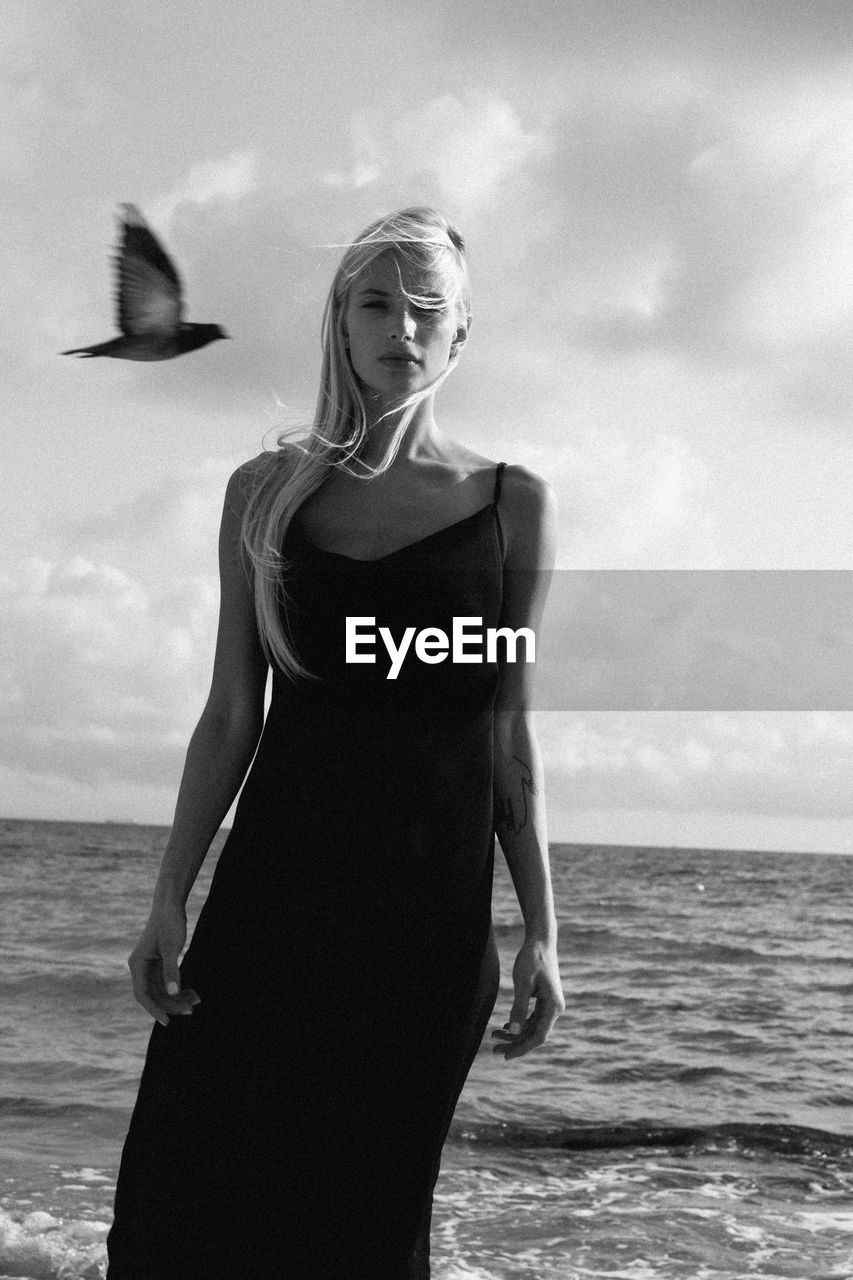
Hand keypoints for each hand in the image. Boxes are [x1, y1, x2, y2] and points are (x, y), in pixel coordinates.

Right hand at [128, 901, 200, 1027]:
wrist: (170, 904)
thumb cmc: (169, 922)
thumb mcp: (172, 947)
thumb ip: (171, 971)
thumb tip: (173, 993)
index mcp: (137, 964)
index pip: (143, 994)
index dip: (154, 1010)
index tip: (167, 1021)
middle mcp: (140, 967)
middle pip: (153, 995)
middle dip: (171, 1003)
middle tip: (191, 1010)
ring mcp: (149, 966)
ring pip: (161, 990)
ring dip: (176, 997)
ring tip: (196, 1001)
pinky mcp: (158, 964)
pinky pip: (166, 983)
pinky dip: (178, 988)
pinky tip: (192, 992)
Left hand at [491, 938, 564, 1060]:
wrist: (541, 941)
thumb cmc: (532, 959)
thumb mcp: (523, 984)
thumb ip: (519, 1008)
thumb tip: (515, 1032)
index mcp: (553, 1007)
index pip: (538, 1036)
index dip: (522, 1048)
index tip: (506, 1055)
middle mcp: (555, 1009)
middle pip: (535, 1034)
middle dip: (515, 1042)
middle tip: (494, 1049)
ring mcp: (550, 1005)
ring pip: (532, 1027)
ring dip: (515, 1033)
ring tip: (494, 1035)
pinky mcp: (544, 1000)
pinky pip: (532, 1018)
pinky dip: (519, 1023)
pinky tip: (505, 1026)